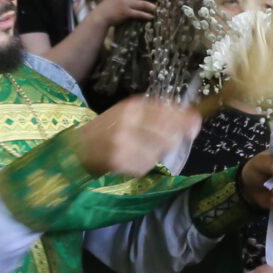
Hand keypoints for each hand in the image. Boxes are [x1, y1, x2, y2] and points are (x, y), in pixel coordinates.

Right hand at [72, 95, 200, 175]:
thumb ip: (160, 112)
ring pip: (158, 152)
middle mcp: (128, 123)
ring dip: (156, 152)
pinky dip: (144, 163)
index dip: (184, 119)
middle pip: (167, 134)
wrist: (77, 147)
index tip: (195, 124)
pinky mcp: (119, 162)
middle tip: (164, 139)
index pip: (167, 112)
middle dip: (172, 138)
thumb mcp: (131, 111)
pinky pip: (146, 165)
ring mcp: (123, 144)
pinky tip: (133, 158)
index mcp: (132, 107)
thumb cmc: (108, 127)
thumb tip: (194, 120)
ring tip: (142, 147)